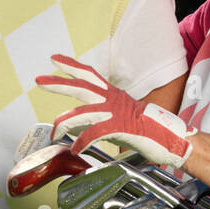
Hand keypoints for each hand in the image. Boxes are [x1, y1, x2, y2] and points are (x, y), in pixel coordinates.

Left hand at [35, 54, 194, 167]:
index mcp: (112, 95)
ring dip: (64, 123)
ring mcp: (115, 113)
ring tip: (54, 134)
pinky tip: (75, 149)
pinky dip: (81, 142)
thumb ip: (99, 118)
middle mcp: (112, 100)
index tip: (55, 59)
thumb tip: (78, 127)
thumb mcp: (120, 118)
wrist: (170, 137)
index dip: (71, 66)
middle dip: (58, 83)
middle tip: (39, 79)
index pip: (89, 74)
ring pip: (82, 113)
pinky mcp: (119, 128)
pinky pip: (94, 134)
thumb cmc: (147, 130)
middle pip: (81, 87)